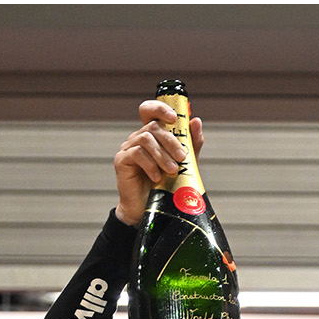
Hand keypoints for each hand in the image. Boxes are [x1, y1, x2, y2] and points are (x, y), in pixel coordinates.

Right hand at [114, 100, 203, 226]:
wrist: (149, 210)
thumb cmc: (167, 187)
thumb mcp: (185, 164)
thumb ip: (191, 145)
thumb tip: (196, 121)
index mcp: (152, 135)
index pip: (150, 110)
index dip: (160, 108)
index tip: (174, 118)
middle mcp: (138, 138)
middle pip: (153, 126)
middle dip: (171, 141)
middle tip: (182, 157)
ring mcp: (128, 148)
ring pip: (145, 138)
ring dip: (162, 155)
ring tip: (172, 171)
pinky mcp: (122, 160)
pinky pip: (136, 154)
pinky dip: (150, 165)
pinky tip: (157, 178)